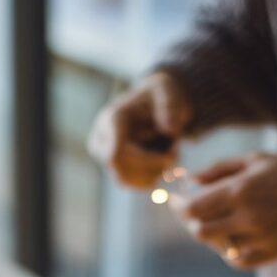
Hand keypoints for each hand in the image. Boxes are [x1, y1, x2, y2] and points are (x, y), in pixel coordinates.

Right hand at [88, 72, 192, 187]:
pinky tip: (163, 162)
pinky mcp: (114, 168)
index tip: (170, 158)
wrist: (154, 102)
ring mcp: (105, 156)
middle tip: (174, 156)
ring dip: (153, 174)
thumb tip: (169, 130)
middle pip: (121, 171)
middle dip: (151, 169)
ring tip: (171, 154)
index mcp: (111, 119)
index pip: (117, 155)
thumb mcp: (168, 92)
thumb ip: (170, 107)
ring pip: (126, 181)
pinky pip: (132, 184)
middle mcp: (102, 139)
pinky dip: (153, 178)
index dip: (144, 163)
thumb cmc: (160, 95)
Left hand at [178, 152, 276, 267]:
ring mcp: (260, 238)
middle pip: (200, 230)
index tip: (175, 202)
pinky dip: (230, 251)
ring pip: (218, 246)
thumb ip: (221, 169)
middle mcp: (248, 216)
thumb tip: (190, 181)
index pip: (193, 207)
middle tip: (191, 213)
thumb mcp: (259, 161)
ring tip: (219, 220)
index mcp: (242, 189)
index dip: (178, 206)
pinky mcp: (271, 254)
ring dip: (212, 235)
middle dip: (190, 221)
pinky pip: (237, 259)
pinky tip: (234, 237)